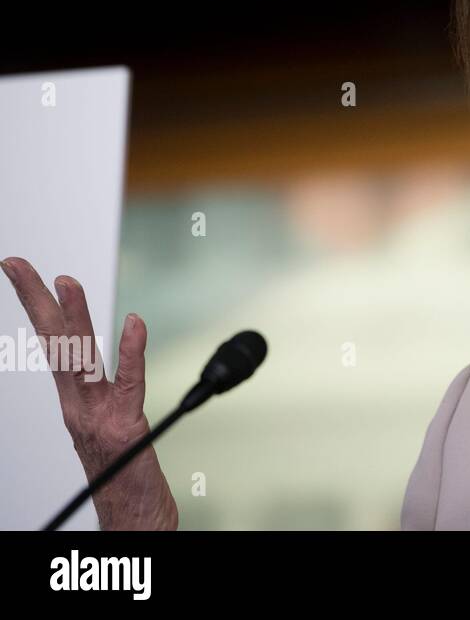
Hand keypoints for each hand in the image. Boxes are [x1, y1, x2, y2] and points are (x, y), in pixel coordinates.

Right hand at [2, 256, 178, 529]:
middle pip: (54, 345)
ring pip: (82, 361)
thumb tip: (125, 344)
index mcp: (75, 402)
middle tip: (18, 263)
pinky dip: (132, 352)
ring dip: (75, 319)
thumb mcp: (116, 426)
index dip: (39, 306)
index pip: (54, 345)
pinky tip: (134, 322)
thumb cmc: (126, 476)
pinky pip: (130, 384)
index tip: (24, 271)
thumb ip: (114, 390)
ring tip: (65, 280)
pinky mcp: (126, 427)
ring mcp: (98, 417)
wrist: (133, 521)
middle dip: (36, 301)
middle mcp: (78, 406)